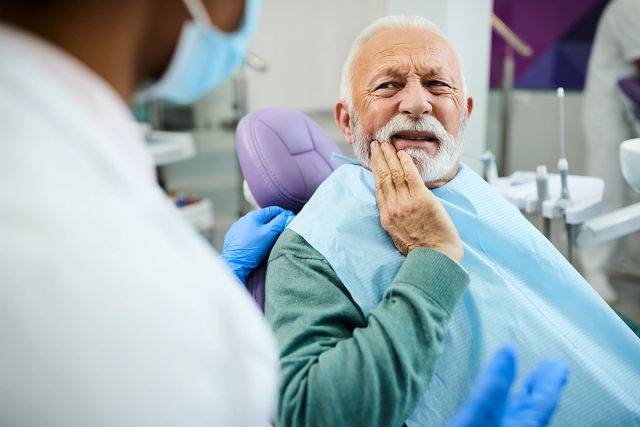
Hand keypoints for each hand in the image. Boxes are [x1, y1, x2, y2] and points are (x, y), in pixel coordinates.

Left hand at [218, 207, 294, 284]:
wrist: (234, 263)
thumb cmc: (252, 248)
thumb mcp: (270, 234)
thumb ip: (280, 222)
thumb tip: (288, 215)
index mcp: (254, 215)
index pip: (274, 210)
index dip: (285, 215)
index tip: (291, 221)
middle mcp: (244, 219)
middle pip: (265, 218)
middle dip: (275, 224)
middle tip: (282, 232)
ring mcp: (237, 228)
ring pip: (256, 226)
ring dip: (264, 230)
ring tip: (270, 240)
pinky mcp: (234, 237)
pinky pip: (248, 233)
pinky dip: (255, 236)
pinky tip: (257, 244)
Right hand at [369, 140, 462, 261]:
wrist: (435, 257)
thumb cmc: (421, 250)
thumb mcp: (397, 235)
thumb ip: (394, 218)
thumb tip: (394, 205)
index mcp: (386, 217)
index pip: (378, 188)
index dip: (375, 171)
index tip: (373, 159)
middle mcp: (393, 208)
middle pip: (383, 178)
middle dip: (379, 159)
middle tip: (376, 144)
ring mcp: (406, 203)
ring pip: (395, 174)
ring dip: (389, 156)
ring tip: (386, 144)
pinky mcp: (421, 199)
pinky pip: (411, 176)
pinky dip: (405, 162)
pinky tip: (402, 153)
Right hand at [445, 346, 568, 426]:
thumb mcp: (482, 412)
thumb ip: (496, 382)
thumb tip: (508, 351)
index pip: (546, 400)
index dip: (551, 380)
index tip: (557, 365)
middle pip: (535, 411)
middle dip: (540, 389)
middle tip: (546, 371)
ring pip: (519, 420)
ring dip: (522, 401)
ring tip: (525, 387)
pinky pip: (505, 425)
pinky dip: (505, 413)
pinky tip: (498, 413)